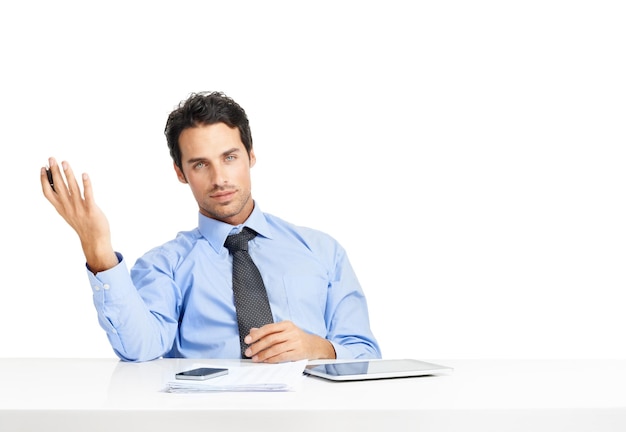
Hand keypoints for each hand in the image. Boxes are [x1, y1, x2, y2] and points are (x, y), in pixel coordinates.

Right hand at [40, 157, 117, 272]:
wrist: (94, 240)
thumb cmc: (83, 224)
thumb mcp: (69, 213)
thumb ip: (64, 201)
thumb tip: (60, 186)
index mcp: (61, 208)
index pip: (48, 192)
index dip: (43, 180)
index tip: (42, 168)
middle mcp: (68, 207)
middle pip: (58, 187)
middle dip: (54, 172)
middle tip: (52, 158)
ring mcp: (79, 208)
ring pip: (72, 188)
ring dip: (68, 174)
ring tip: (65, 162)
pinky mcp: (91, 209)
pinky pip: (88, 195)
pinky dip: (86, 184)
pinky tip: (84, 174)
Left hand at [244, 320, 335, 362]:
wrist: (314, 345)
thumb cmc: (296, 337)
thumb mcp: (284, 331)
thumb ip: (269, 331)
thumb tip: (253, 331)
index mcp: (286, 324)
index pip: (269, 328)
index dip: (257, 334)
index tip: (247, 340)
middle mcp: (291, 332)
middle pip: (271, 339)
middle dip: (257, 346)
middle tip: (249, 352)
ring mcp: (295, 342)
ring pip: (275, 349)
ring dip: (263, 355)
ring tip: (255, 358)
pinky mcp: (298, 353)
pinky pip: (282, 357)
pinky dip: (272, 359)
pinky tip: (265, 361)